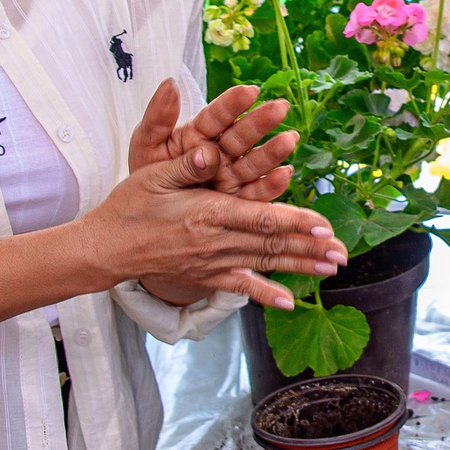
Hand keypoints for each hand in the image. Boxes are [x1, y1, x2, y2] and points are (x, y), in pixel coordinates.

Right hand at [69, 150, 346, 309]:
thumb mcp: (154, 174)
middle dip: (310, 248)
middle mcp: (214, 242)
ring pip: (264, 264)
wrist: (106, 248)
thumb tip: (209, 147)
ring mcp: (211, 263)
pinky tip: (289, 303)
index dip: (294, 223)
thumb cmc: (129, 205)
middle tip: (343, 251)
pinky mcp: (205, 276)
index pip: (260, 218)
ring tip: (332, 269)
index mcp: (206, 212)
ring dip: (301, 267)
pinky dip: (266, 295)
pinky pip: (240, 287)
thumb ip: (187, 164)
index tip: (324, 226)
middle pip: (271, 244)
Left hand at [126, 80, 296, 201]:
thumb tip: (170, 83)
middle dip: (261, 122)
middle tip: (280, 108)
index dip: (232, 103)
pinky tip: (284, 175)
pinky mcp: (237, 203)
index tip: (249, 91)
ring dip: (273, 151)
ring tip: (289, 139)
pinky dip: (271, 186)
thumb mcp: (146, 144)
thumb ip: (158, 116)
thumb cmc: (147, 175)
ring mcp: (230, 177)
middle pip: (242, 135)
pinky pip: (255, 194)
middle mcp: (220, 153)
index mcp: (198, 134)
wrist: (145, 215)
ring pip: (254, 162)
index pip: (217, 115)